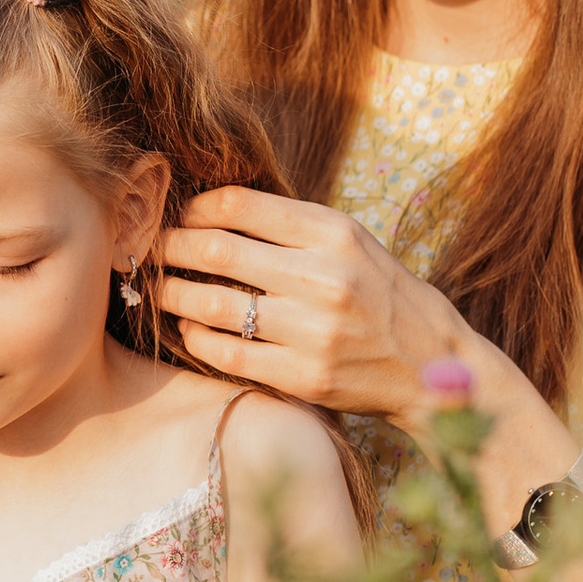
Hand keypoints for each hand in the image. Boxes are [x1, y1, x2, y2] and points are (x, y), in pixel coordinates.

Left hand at [154, 186, 469, 422]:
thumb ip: (291, 226)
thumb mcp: (351, 243)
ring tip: (160, 289)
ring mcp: (315, 330)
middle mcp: (325, 277)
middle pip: (217, 250)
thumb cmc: (381, 295)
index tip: (178, 216)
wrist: (431, 365)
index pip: (239, 205)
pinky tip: (190, 328)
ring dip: (174, 294)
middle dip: (170, 247)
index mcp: (335, 233)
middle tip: (151, 250)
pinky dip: (198, 337)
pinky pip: (229, 353)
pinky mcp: (306, 377)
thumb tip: (210, 209)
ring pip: (214, 304)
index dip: (193, 208)